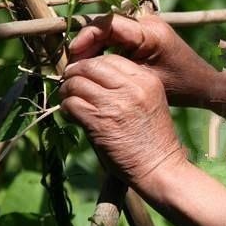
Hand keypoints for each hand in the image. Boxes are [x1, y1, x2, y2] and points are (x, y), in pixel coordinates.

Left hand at [60, 55, 185, 184]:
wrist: (159, 166)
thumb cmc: (153, 138)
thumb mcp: (150, 101)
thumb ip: (128, 86)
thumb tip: (92, 75)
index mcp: (147, 80)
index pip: (111, 59)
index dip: (93, 65)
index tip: (85, 75)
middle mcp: (132, 87)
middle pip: (91, 66)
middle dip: (75, 73)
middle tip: (70, 84)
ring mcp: (114, 103)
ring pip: (77, 83)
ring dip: (67, 91)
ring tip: (70, 101)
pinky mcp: (98, 120)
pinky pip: (71, 104)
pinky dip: (66, 108)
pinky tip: (72, 115)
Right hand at [69, 13, 216, 106]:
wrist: (206, 84)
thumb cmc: (180, 86)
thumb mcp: (144, 80)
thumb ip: (114, 70)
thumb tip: (79, 68)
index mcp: (150, 31)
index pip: (107, 23)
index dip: (86, 37)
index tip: (73, 56)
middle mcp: (147, 22)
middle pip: (105, 24)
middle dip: (86, 44)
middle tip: (72, 66)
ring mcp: (147, 26)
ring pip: (109, 30)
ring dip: (94, 47)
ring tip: (80, 68)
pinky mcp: (146, 33)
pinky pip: (118, 35)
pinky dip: (105, 49)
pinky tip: (95, 66)